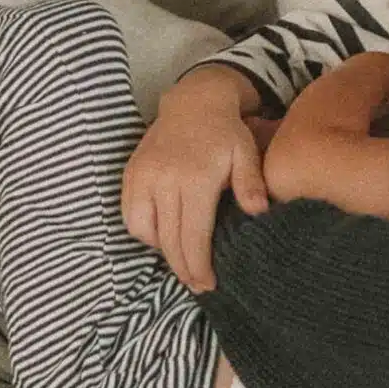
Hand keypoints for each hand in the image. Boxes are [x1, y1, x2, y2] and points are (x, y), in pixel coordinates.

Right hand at [122, 66, 267, 294]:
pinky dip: (144, 231)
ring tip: (182, 260)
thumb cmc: (225, 132)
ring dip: (162, 251)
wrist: (193, 102)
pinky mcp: (131, 174)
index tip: (207, 285)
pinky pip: (130, 215)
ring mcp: (143, 176)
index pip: (193, 235)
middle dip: (183, 268)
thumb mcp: (246, 153)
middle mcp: (165, 179)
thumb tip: (258, 213)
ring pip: (145, 230)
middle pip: (169, 240)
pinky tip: (163, 236)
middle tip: (197, 285)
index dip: (199, 266)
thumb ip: (251, 183)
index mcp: (196, 178)